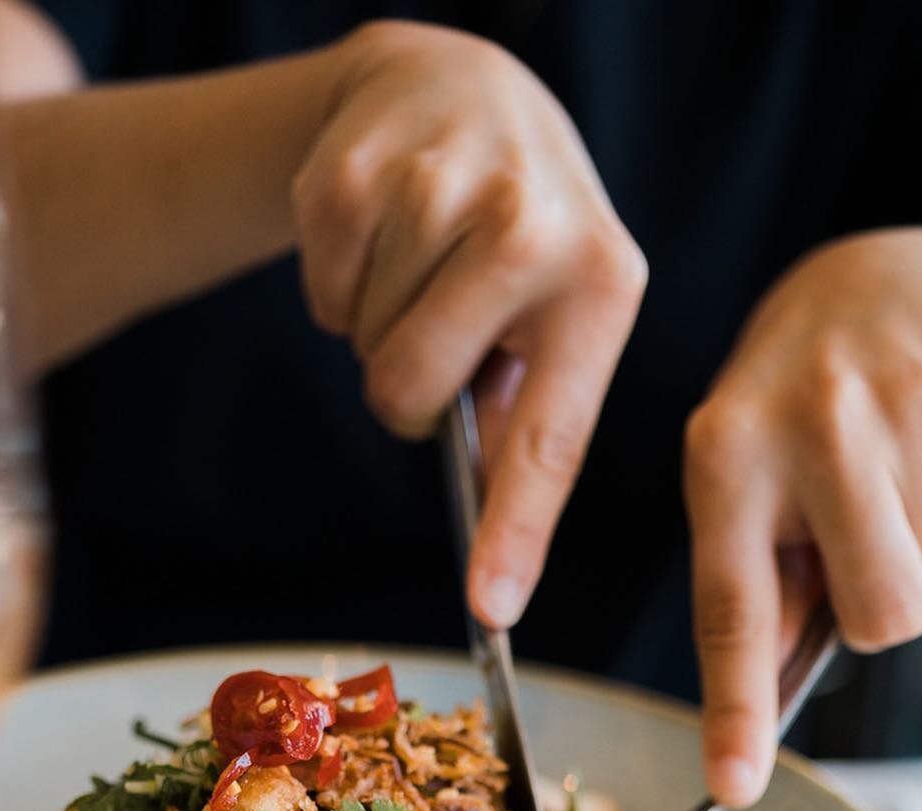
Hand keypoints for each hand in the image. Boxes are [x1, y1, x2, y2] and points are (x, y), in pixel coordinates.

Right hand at [292, 21, 646, 626]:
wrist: (463, 89)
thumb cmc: (518, 241)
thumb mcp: (559, 319)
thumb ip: (529, 428)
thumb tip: (497, 573)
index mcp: (601, 285)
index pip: (549, 438)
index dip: (514, 531)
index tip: (492, 609)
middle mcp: (531, 229)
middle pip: (408, 395)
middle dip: (408, 387)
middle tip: (442, 328)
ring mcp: (441, 188)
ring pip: (362, 346)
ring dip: (378, 324)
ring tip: (423, 264)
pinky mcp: (358, 165)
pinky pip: (320, 294)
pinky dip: (337, 283)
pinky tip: (384, 233)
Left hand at [683, 228, 921, 805]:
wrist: (875, 278)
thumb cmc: (790, 409)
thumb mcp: (739, 477)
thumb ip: (756, 587)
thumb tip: (765, 704)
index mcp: (724, 455)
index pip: (734, 607)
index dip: (737, 708)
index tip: (736, 787)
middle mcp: (813, 422)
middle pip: (884, 615)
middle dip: (879, 607)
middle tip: (859, 545)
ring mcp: (909, 397)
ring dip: (920, 554)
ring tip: (887, 482)